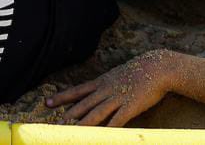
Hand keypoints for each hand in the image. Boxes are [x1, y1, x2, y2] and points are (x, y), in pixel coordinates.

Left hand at [47, 50, 173, 125]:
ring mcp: (117, 98)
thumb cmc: (138, 72)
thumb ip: (106, 85)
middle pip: (83, 104)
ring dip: (82, 124)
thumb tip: (96, 92)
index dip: (62, 98)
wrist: (157, 67)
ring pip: (96, 114)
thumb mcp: (117, 76)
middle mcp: (105, 90)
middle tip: (54, 124)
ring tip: (71, 132)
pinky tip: (101, 136)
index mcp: (101, 82)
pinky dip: (108, 129)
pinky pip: (117, 120)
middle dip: (67, 115)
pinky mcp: (130, 106)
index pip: (77, 91)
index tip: (47, 103)